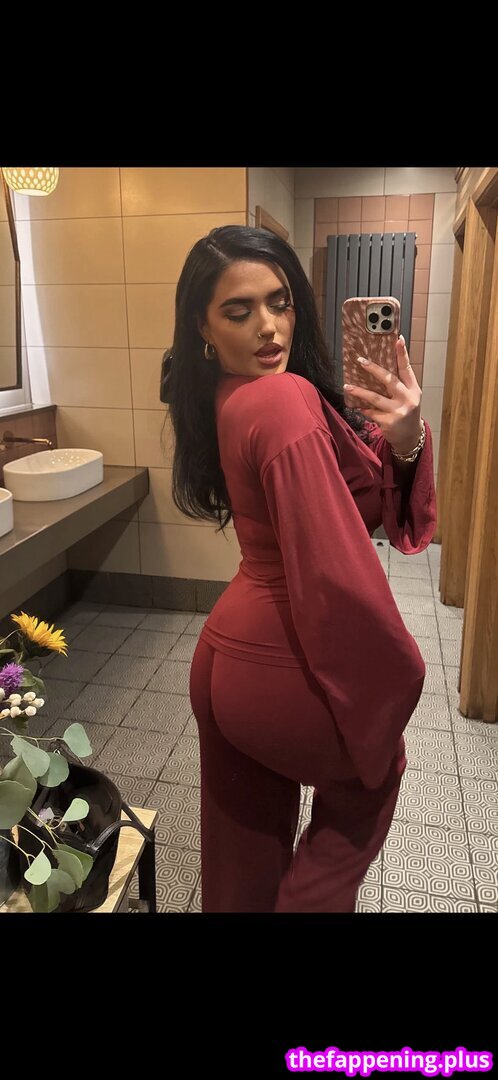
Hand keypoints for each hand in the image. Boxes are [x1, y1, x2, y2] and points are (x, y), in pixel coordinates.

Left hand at [343, 335, 422, 453]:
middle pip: (389, 380)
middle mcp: (407, 399)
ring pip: (375, 397)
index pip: (407, 368)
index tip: (398, 339)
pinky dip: (363, 408)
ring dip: (359, 391)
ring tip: (347, 386)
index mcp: (413, 389)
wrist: (410, 437)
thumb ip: (399, 384)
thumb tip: (377, 367)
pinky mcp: (388, 422)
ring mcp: (398, 411)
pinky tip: (356, 406)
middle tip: (360, 360)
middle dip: (374, 369)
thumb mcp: (409, 397)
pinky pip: (371, 412)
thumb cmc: (406, 412)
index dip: (402, 353)